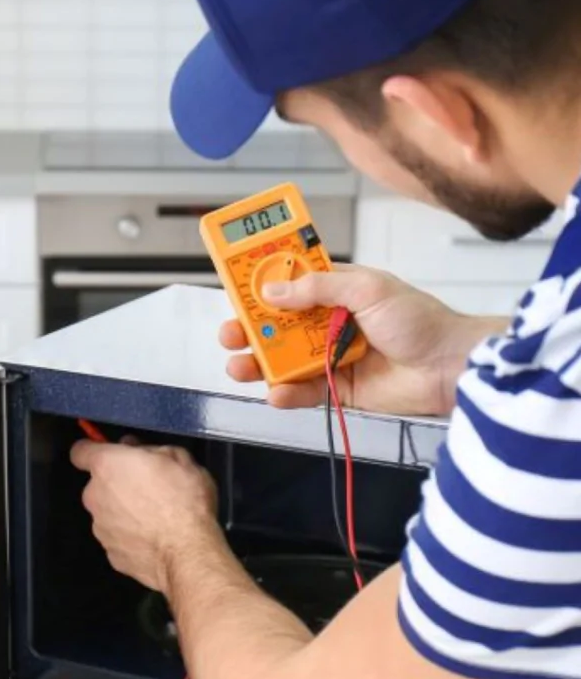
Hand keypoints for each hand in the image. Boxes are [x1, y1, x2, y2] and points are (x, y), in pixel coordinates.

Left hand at [70, 438, 219, 593]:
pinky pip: (117, 537)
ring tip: (155, 517)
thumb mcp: (179, 458)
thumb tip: (138, 450)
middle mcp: (95, 495)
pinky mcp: (110, 553)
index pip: (80, 452)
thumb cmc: (184, 501)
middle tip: (148, 488)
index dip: (94, 450)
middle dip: (118, 484)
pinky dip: (131, 536)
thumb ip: (151, 449)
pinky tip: (154, 538)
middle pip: (98, 485)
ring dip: (124, 512)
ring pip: (107, 513)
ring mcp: (100, 527)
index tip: (110, 455)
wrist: (187, 552)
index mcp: (107, 465)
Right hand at [221, 264, 507, 415]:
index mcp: (337, 291)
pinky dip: (286, 394)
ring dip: (259, 363)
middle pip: (278, 325)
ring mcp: (330, 356)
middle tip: (230, 334)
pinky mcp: (338, 390)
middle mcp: (328, 322)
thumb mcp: (367, 289)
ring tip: (239, 366)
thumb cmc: (418, 320)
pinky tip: (275, 394)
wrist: (449, 367)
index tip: (236, 288)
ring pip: (284, 360)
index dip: (262, 285)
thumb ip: (318, 288)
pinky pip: (304, 392)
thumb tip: (272, 291)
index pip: (290, 284)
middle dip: (250, 329)